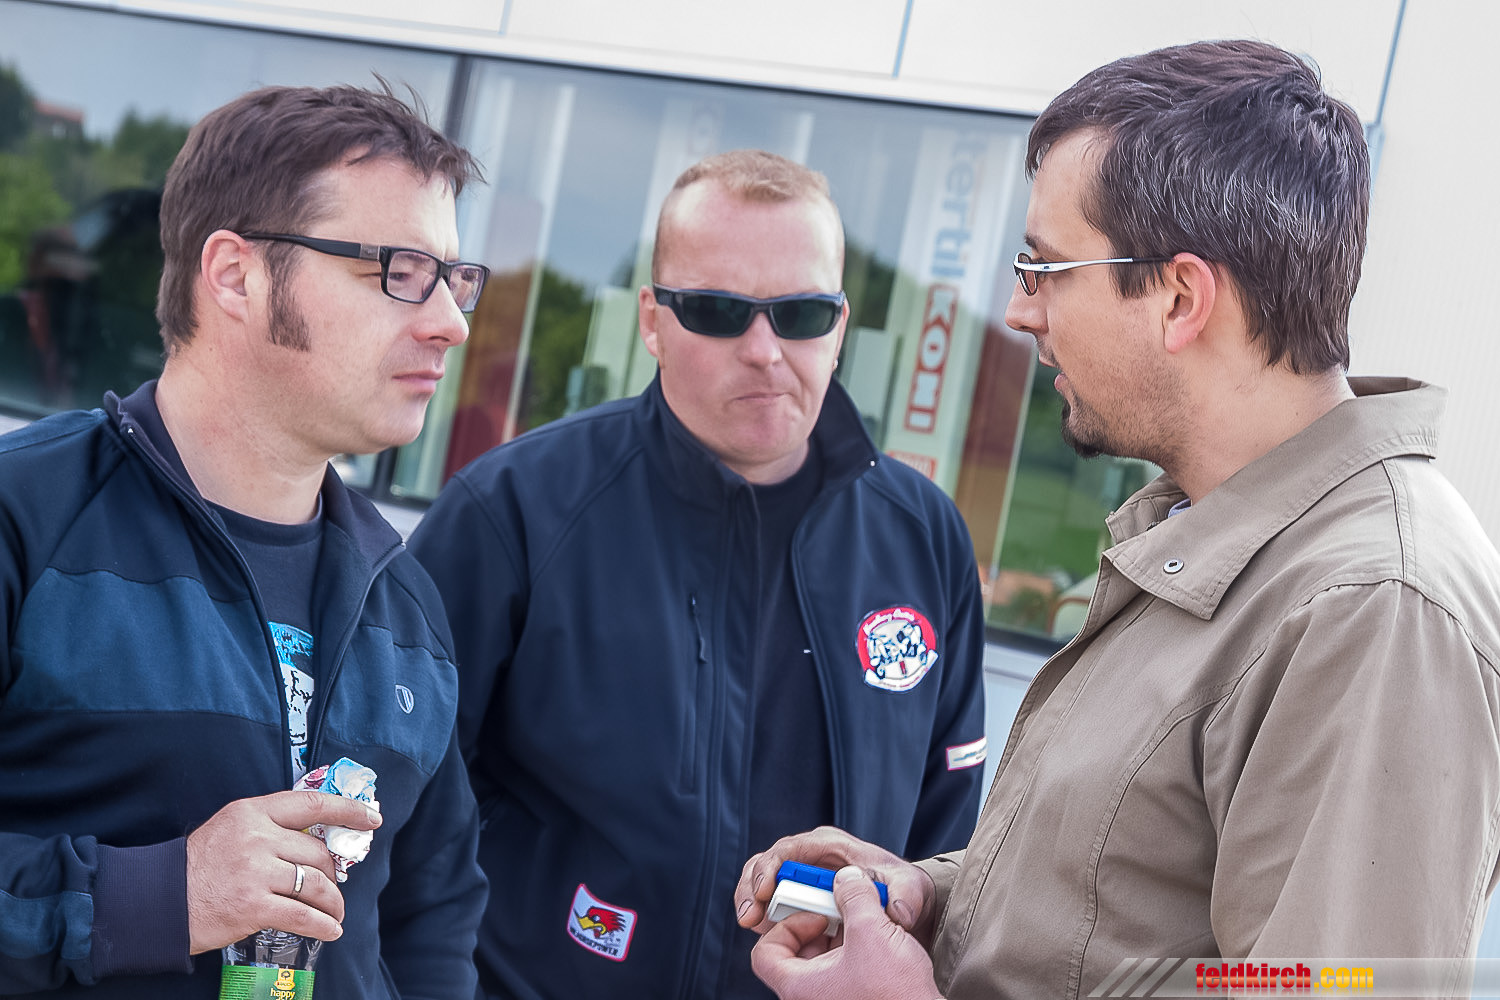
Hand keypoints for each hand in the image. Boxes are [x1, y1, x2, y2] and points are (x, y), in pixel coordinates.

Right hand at [185, 789, 381, 953]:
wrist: (158, 900)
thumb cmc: (199, 865)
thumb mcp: (232, 829)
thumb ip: (270, 828)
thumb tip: (316, 840)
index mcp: (253, 813)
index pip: (311, 804)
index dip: (347, 810)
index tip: (371, 818)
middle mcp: (257, 838)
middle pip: (317, 853)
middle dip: (334, 873)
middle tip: (335, 886)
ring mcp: (256, 873)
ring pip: (316, 885)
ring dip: (333, 902)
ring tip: (335, 912)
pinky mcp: (252, 906)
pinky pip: (303, 916)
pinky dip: (323, 925)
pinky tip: (331, 929)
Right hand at [735, 826, 935, 945]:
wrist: (901, 902)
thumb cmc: (900, 886)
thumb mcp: (908, 887)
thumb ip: (905, 896)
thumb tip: (896, 911)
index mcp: (829, 846)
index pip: (790, 849)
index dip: (772, 866)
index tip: (766, 890)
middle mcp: (809, 857)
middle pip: (766, 863)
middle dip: (752, 887)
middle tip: (750, 915)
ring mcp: (800, 878)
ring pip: (761, 881)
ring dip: (752, 902)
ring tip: (751, 923)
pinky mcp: (797, 898)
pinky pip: (770, 903)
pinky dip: (762, 916)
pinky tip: (762, 932)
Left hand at [752, 866, 941, 999]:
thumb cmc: (895, 991)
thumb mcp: (871, 930)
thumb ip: (853, 896)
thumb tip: (846, 877)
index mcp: (799, 987)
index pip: (764, 953)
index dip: (785, 926)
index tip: (814, 915)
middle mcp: (809, 999)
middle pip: (793, 955)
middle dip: (817, 927)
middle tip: (840, 914)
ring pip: (819, 964)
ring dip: (838, 939)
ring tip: (864, 925)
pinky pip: (839, 975)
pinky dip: (851, 955)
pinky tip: (876, 943)